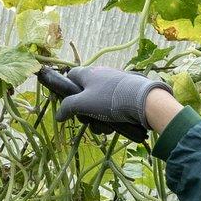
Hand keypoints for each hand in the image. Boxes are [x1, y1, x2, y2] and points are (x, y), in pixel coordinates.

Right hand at [37, 65, 164, 142]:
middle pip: (84, 95)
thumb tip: (58, 116)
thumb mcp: (83, 104)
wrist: (142, 100)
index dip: (67, 89)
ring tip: (105, 127)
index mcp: (88, 73)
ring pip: (98, 104)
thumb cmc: (108, 99)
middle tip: (88, 120)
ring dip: (98, 119)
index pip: (70, 76)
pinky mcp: (125, 93)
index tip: (68, 103)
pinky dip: (111, 118)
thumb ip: (68, 108)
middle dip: (85, 112)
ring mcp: (113, 84)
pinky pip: (112, 106)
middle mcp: (100, 75)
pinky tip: (115, 126)